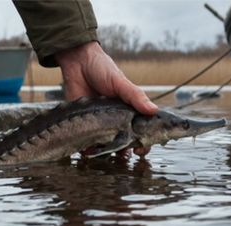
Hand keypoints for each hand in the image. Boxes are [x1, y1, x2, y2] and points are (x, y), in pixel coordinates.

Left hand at [54, 41, 156, 157]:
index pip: (141, 130)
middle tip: (129, 153)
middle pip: (126, 142)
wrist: (77, 63)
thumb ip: (135, 96)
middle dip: (129, 151)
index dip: (144, 141)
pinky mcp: (84, 125)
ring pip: (108, 146)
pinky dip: (90, 150)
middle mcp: (116, 119)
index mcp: (128, 110)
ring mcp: (100, 124)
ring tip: (112, 156)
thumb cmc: (102, 69)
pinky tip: (90, 151)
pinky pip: (88, 143)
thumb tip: (153, 110)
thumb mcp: (120, 82)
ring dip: (111, 154)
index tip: (143, 148)